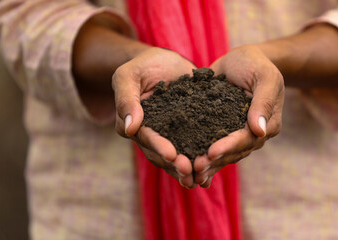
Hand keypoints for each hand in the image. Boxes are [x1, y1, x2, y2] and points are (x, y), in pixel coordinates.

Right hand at [112, 47, 196, 187]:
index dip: (158, 147)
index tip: (171, 155)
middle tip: (190, 172)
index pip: (145, 138)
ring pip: (177, 157)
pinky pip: (193, 148)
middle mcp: (151, 135)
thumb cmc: (144, 65)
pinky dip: (200, 159)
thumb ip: (126, 99)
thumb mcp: (129, 75)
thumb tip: (129, 128)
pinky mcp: (188, 132)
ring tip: (200, 177)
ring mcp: (170, 136)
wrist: (166, 62)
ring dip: (187, 168)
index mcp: (135, 125)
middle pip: (161, 154)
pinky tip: (211, 170)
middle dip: (175, 164)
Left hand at [193, 45, 284, 187]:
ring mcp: (237, 133)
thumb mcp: (264, 77)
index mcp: (267, 123)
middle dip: (215, 161)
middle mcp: (253, 133)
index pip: (248, 139)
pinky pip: (213, 145)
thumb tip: (259, 131)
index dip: (229, 146)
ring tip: (190, 172)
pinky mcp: (221, 129)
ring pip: (224, 154)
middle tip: (196, 168)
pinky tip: (189, 167)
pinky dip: (203, 156)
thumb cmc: (256, 65)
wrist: (244, 60)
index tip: (211, 152)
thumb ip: (263, 101)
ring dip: (208, 164)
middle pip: (235, 152)